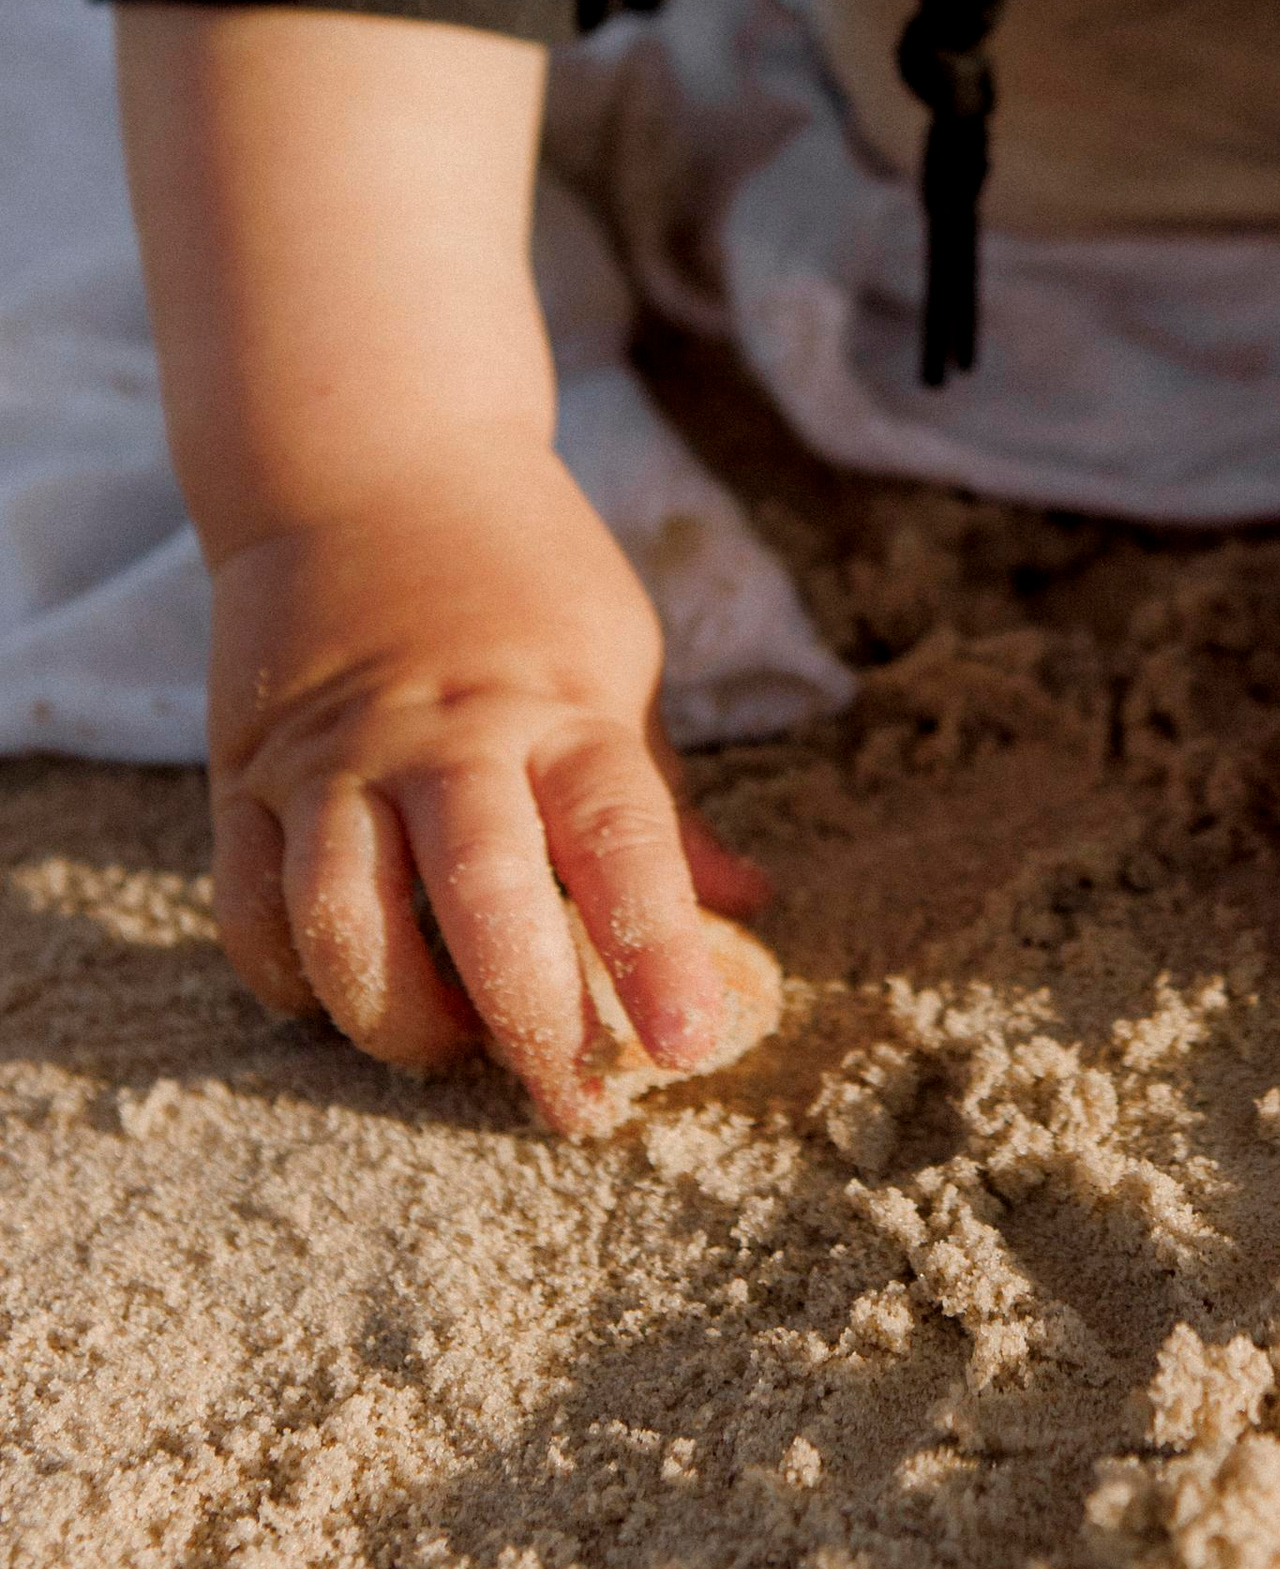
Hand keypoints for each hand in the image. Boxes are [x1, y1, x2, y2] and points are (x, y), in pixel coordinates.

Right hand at [205, 441, 773, 1134]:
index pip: (619, 844)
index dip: (657, 950)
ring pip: (344, 928)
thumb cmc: (517, 566)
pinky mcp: (248, 773)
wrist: (368, 457)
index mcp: (556, 706)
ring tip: (454, 1048)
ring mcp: (333, 759)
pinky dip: (294, 979)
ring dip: (401, 1020)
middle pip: (480, 907)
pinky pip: (252, 911)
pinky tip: (341, 998)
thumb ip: (659, 794)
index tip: (691, 1043)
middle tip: (580, 1110)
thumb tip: (742, 906)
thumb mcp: (618, 656)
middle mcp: (442, 738)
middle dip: (532, 1025)